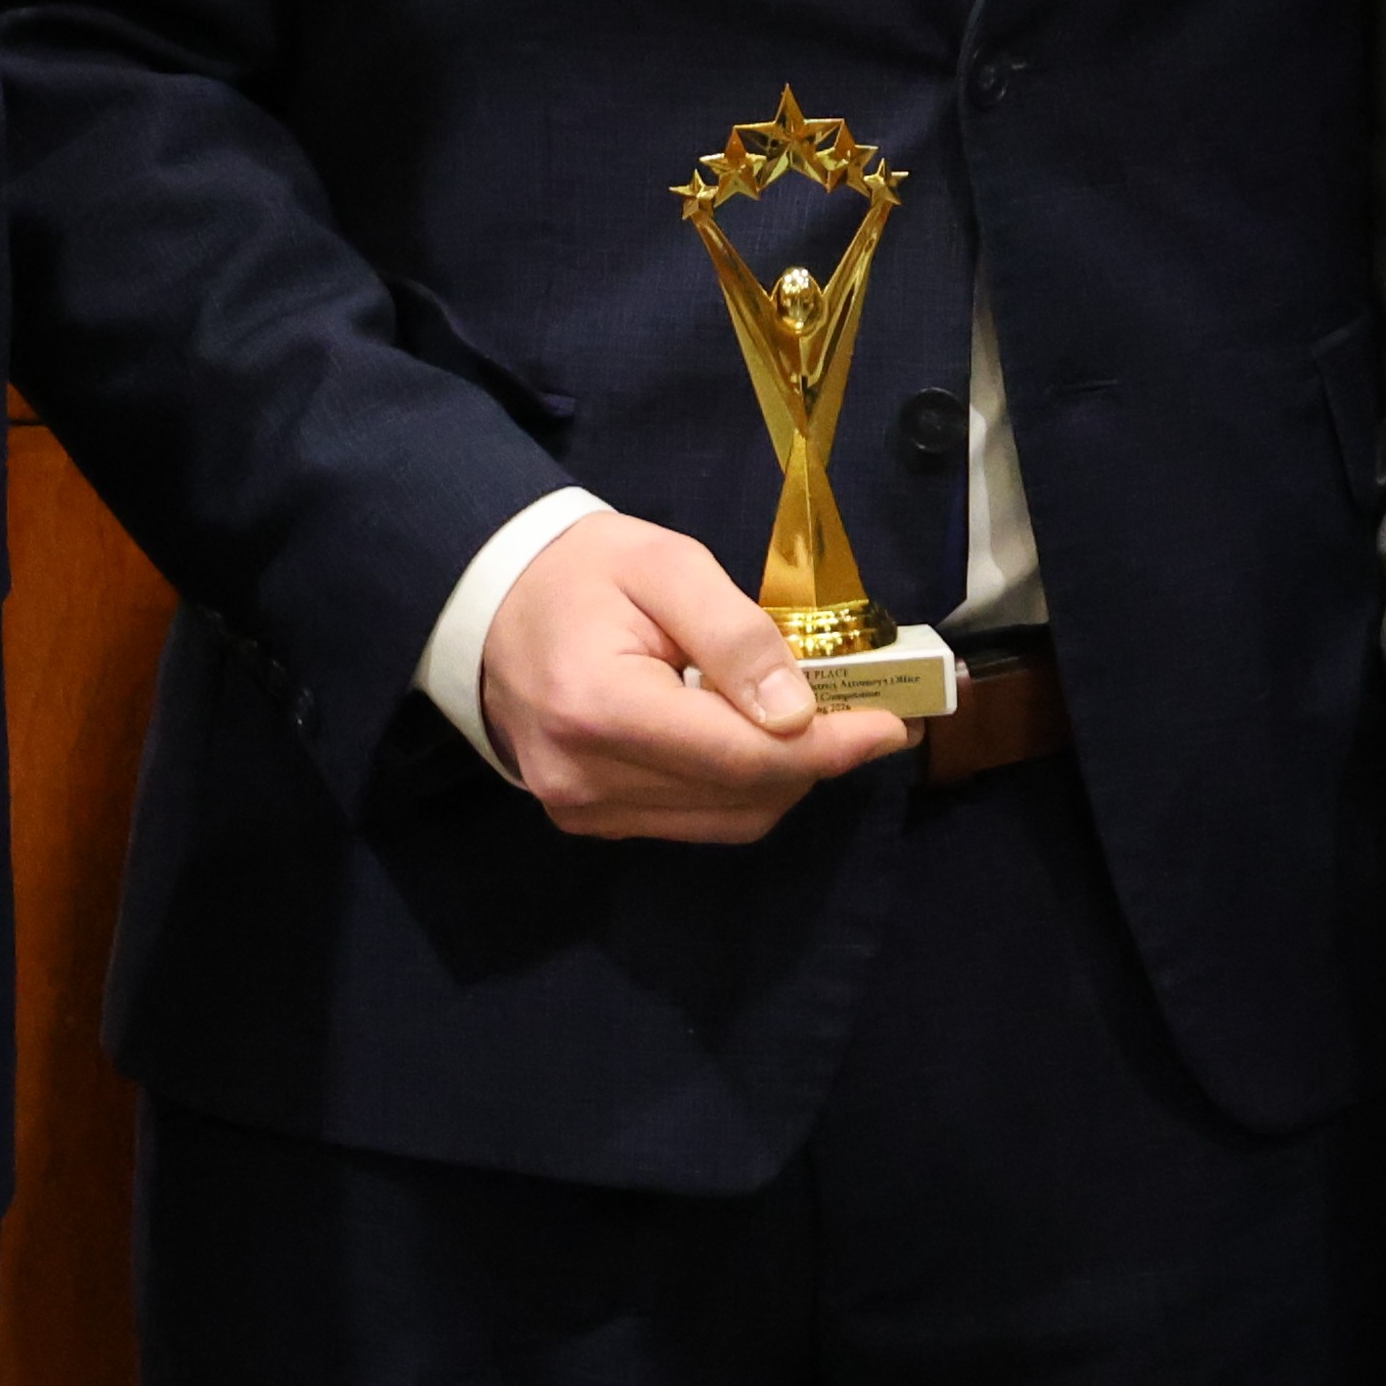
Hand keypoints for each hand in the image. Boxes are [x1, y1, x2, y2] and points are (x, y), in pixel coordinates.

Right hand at [477, 510, 917, 842]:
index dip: (830, 747)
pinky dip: (740, 787)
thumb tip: (798, 713)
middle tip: (866, 711)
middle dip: (818, 758)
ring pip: (727, 820)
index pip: (742, 756)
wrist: (493, 601)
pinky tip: (754, 737)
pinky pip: (693, 820)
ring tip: (816, 721)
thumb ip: (736, 636)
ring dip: (785, 777)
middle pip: (742, 796)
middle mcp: (586, 779)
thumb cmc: (584, 571)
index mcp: (601, 707)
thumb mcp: (667, 566)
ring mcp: (583, 809)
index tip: (892, 725)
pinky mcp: (588, 820)